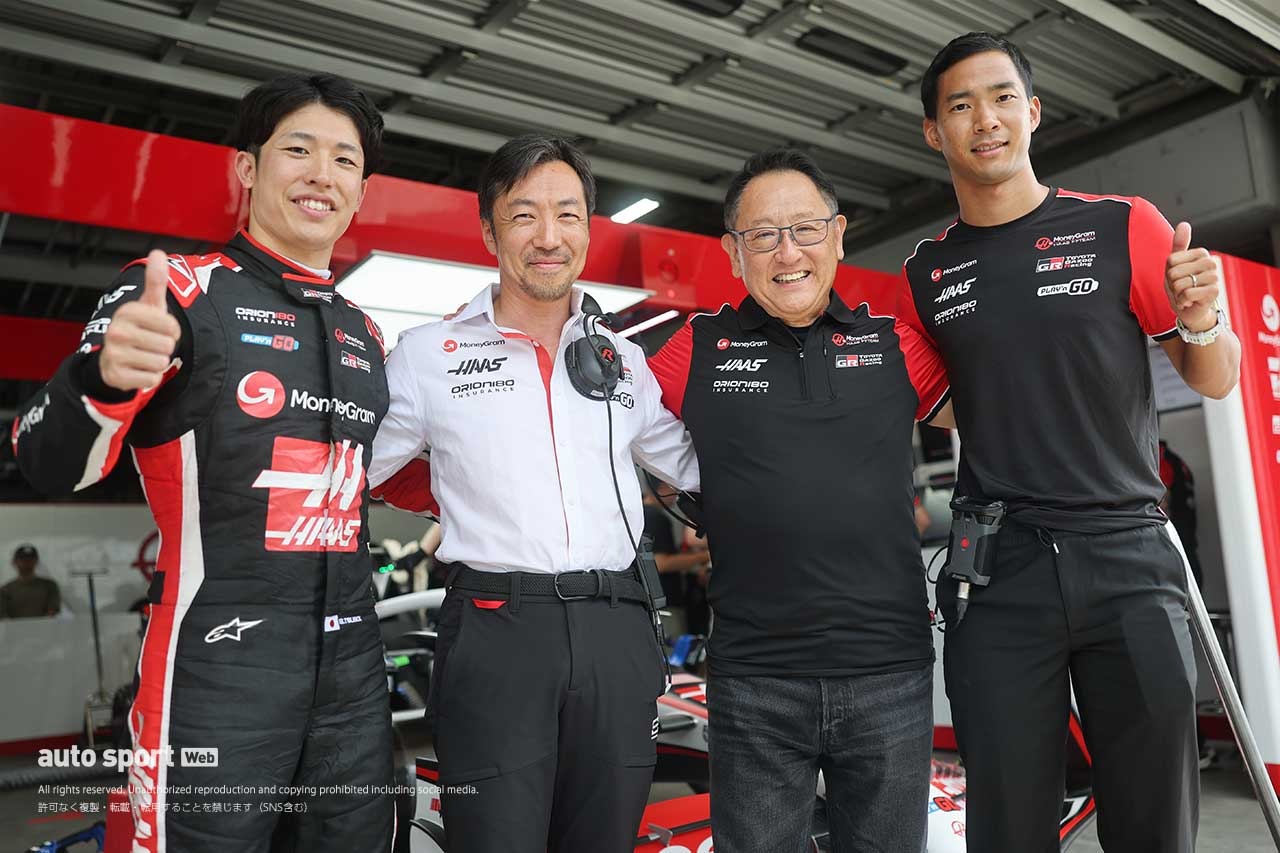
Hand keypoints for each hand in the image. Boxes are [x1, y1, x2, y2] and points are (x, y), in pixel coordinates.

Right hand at [98, 251, 181, 390]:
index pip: (172, 326)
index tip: (159, 329)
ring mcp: (114, 354)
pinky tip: (137, 369)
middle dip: (164, 348)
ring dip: (157, 363)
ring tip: (143, 356)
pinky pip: (152, 379)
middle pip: (168, 346)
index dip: (172, 331)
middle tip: (150, 344)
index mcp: (128, 311)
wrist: (114, 359)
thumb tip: (158, 252)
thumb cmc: (140, 328)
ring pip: (161, 363)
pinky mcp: (116, 376)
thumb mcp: (149, 305)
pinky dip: (150, 377)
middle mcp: (116, 330)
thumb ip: (156, 281)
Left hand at [1165, 222, 1219, 332]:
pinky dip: (1183, 301)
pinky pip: (1187, 294)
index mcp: (1201, 254)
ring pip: (1180, 284)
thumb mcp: (1175, 264)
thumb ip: (1179, 245)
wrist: (1190, 309)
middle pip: (1174, 272)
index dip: (1169, 272)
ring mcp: (1215, 277)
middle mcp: (1211, 263)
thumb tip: (1184, 224)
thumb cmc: (1182, 286)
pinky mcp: (1215, 291)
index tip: (1178, 277)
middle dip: (1172, 284)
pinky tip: (1189, 301)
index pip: (1171, 260)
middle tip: (1181, 288)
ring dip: (1178, 293)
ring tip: (1186, 294)